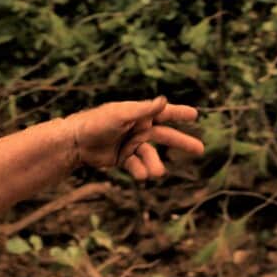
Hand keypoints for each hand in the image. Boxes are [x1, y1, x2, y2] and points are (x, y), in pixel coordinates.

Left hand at [67, 97, 204, 178]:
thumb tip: (164, 100)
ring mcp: (131, 144)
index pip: (164, 113)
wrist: (76, 142)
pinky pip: (136, 165)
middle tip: (200, 150)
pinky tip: (142, 176)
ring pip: (150, 155)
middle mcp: (138, 128)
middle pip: (165, 136)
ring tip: (157, 173)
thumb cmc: (97, 123)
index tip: (195, 115)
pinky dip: (140, 171)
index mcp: (139, 114)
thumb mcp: (122, 115)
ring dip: (155, 164)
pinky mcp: (122, 158)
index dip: (180, 114)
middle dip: (182, 142)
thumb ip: (143, 110)